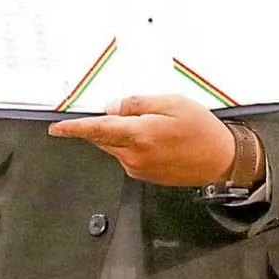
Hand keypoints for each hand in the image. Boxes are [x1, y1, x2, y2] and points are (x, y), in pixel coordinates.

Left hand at [48, 95, 234, 186]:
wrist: (221, 161)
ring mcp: (139, 168)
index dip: (75, 128)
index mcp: (139, 135)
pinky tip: (155, 137)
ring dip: (120, 133)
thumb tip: (112, 108)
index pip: (98, 130)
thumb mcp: (172, 103)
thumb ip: (138, 104)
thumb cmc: (201, 129)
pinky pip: (127, 156)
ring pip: (115, 146)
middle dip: (103, 124)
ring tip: (151, 122)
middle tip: (123, 111)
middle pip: (104, 138)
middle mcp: (134, 156)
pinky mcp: (145, 175)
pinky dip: (131, 144)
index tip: (56, 128)